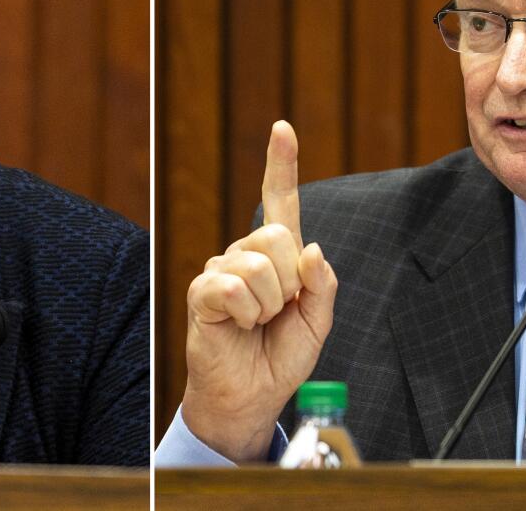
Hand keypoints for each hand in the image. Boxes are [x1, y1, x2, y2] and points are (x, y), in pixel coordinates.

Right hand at [180, 120, 337, 461]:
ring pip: (258, 265)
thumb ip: (322, 285)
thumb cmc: (281, 357)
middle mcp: (246, 254)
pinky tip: (240, 326)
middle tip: (278, 311)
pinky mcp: (202, 292)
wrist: (252, 396)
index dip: (280, 164)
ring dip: (269, 304)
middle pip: (278, 236)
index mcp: (277, 256)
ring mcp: (221, 269)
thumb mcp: (317, 322)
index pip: (280, 201)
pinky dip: (247, 313)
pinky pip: (231, 286)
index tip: (282, 128)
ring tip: (258, 323)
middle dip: (290, 282)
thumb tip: (313, 251)